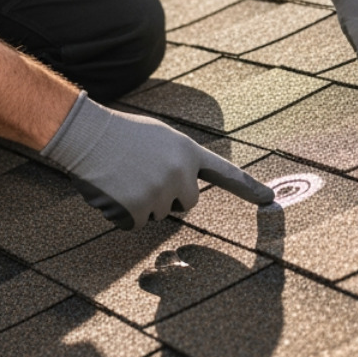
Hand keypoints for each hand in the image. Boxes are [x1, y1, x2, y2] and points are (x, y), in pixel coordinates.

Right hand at [42, 93, 273, 228]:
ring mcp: (159, 193)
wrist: (86, 135)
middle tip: (140, 173)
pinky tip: (112, 189)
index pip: (225, 173)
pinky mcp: (138, 210)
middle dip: (167, 196)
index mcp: (187, 151)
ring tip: (122, 175)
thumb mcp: (159, 137)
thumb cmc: (119, 133)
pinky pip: (134, 223)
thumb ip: (178, 159)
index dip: (249, 187)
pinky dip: (121, 212)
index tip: (271, 199)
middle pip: (186, 203)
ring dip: (140, 202)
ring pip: (157, 214)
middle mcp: (179, 173)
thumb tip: (185, 186)